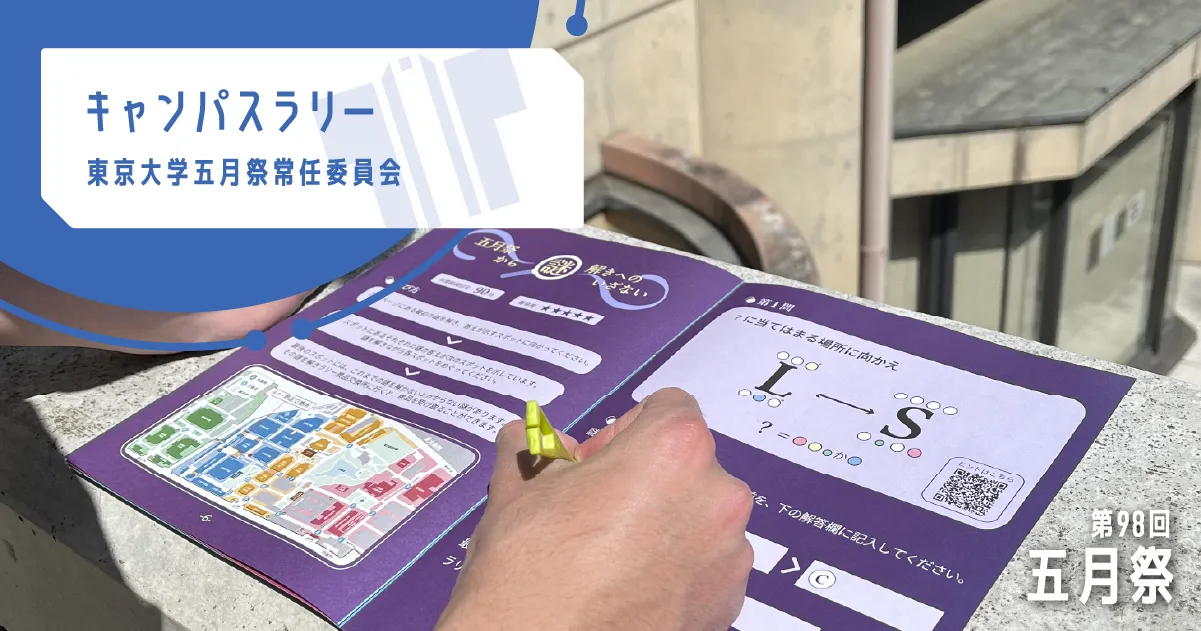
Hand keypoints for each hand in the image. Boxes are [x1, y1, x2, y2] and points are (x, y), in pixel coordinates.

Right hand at [436, 387, 753, 630]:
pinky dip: (674, 568)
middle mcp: (717, 496)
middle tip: (594, 510)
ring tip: (607, 555)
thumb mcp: (518, 489)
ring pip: (698, 515)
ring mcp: (728, 556)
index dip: (621, 432)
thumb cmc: (528, 579)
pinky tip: (626, 585)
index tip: (593, 462)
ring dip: (662, 523)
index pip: (668, 406)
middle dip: (644, 478)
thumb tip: (531, 439)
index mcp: (674, 449)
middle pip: (687, 463)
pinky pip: (705, 565)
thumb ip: (535, 447)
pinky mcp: (727, 604)